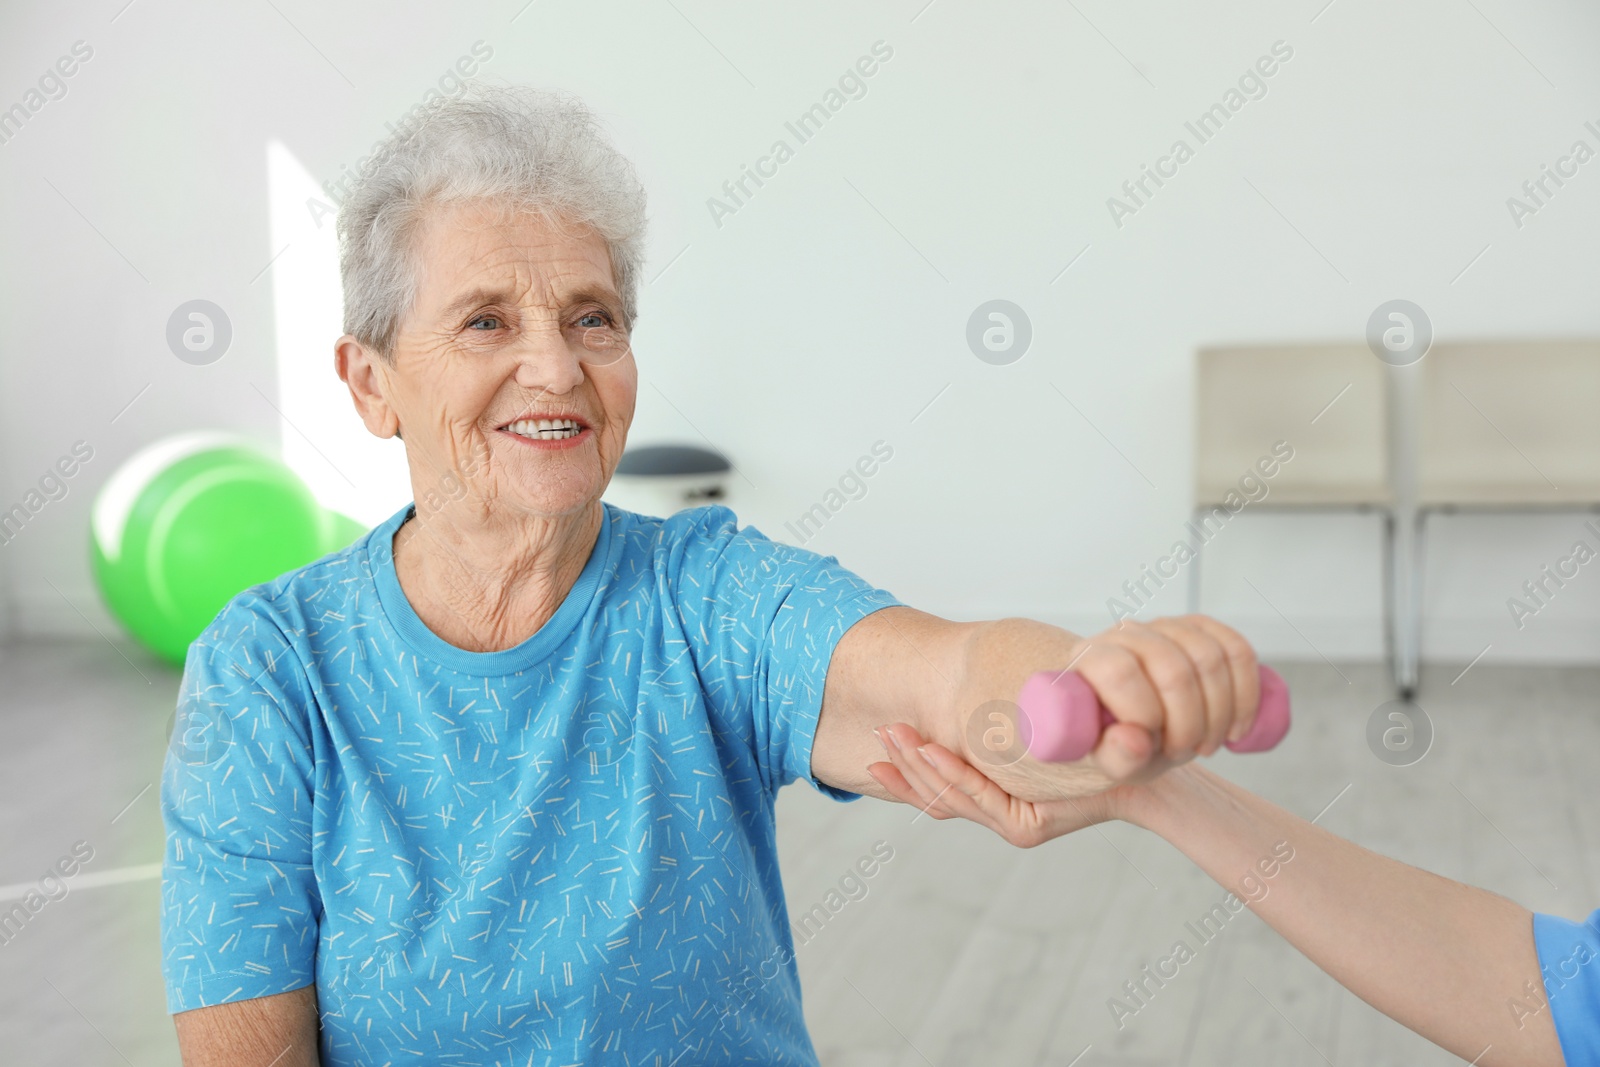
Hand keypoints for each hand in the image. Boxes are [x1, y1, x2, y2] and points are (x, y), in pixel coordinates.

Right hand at [870, 722, 1142, 847]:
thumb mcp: (1036, 726)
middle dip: (902, 768)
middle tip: (880, 734)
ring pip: (951, 801)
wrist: (1144, 764)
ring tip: (896, 737)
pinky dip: (952, 774)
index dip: (902, 776)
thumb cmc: (1096, 739)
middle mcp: (1001, 819)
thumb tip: (962, 691)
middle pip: (935, 800)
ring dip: (919, 769)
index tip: (873, 753)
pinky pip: (979, 799)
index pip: (938, 794)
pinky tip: (931, 749)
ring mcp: (1011, 826)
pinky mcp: (1026, 828)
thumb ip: (1001, 723)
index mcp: (999, 803)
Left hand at [1051, 615, 1262, 774]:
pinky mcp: (1200, 629)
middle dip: (1189, 723)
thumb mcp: (1107, 764)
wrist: (1132, 725)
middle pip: (1173, 669)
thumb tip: (1135, 740)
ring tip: (1206, 744)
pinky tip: (1236, 727)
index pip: (1120, 671)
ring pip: (1210, 657)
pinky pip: (1237, 649)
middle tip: (1183, 753)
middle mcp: (1124, 633)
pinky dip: (1247, 693)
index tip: (1152, 747)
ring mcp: (1165, 627)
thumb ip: (1115, 758)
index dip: (1144, 715)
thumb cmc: (1115, 742)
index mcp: (1088, 659)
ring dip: (1219, 713)